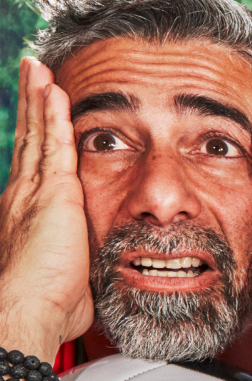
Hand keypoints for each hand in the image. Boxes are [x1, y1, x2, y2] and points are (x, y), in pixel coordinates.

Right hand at [0, 57, 91, 354]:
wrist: (31, 310)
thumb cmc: (52, 306)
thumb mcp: (72, 275)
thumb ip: (81, 263)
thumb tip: (98, 277)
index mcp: (29, 215)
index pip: (35, 166)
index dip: (36, 140)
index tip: (40, 119)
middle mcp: (25, 196)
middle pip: (30, 140)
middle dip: (31, 106)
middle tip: (33, 75)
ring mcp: (35, 191)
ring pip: (39, 133)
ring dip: (40, 99)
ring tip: (39, 70)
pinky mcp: (52, 192)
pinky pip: (54, 142)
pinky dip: (53, 114)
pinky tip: (54, 90)